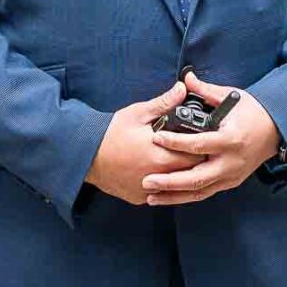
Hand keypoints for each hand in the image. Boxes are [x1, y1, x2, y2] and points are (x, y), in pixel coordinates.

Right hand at [85, 82, 205, 204]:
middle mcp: (156, 177)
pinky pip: (159, 193)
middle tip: (192, 148)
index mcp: (160, 156)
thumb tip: (183, 89)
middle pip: (189, 173)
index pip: (195, 156)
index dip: (201, 147)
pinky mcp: (138, 197)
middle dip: (193, 161)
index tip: (203, 139)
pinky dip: (163, 185)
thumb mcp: (139, 113)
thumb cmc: (111, 132)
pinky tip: (161, 172)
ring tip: (177, 160)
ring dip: (179, 175)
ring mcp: (147, 190)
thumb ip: (164, 103)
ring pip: (175, 186)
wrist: (84, 154)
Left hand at [142, 70, 281, 206]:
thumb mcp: (231, 97)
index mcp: (231, 139)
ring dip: (174, 196)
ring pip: (199, 191)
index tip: (156, 138)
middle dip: (170, 182)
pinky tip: (169, 197)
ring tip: (151, 196)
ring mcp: (231, 175)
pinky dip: (186, 197)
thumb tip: (186, 78)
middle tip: (147, 180)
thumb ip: (206, 90)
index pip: (199, 144)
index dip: (175, 142)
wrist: (277, 130)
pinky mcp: (230, 182)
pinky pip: (206, 193)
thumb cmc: (253, 112)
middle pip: (197, 177)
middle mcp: (231, 162)